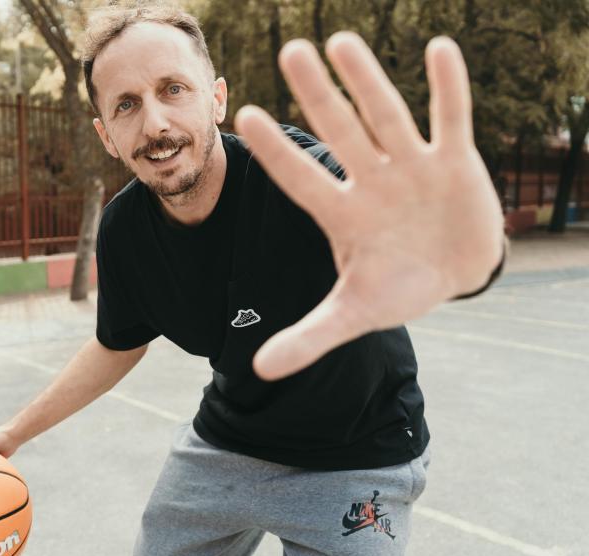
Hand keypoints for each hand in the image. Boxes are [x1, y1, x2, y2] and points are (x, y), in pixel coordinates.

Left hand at [234, 32, 504, 380]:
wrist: (454, 274)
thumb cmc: (398, 287)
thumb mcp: (354, 315)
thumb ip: (309, 336)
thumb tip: (258, 371)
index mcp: (342, 214)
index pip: (302, 179)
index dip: (279, 153)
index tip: (245, 117)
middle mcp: (372, 182)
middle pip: (340, 132)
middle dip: (318, 96)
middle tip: (290, 50)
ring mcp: (412, 168)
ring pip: (387, 116)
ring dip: (368, 80)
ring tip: (342, 40)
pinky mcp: (454, 163)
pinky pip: (451, 119)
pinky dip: (448, 88)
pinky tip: (439, 48)